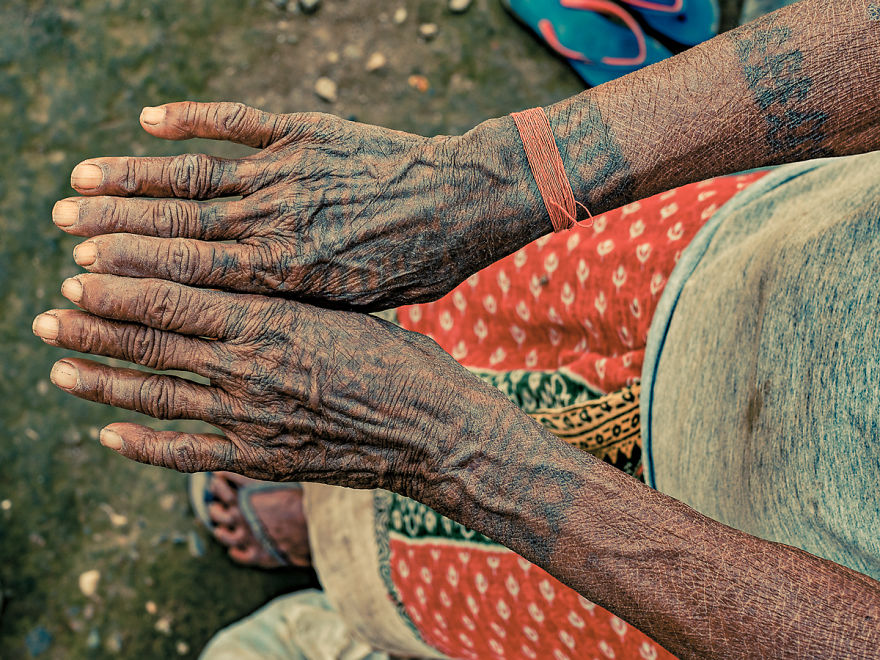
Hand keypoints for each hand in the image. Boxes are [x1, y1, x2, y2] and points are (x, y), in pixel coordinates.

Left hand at [31, 273, 494, 493]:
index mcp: (272, 320)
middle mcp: (249, 367)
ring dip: (102, 380)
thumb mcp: (343, 309)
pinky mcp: (259, 458)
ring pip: (157, 394)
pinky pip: (187, 454)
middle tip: (47, 315)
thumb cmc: (400, 360)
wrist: (433, 430)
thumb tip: (240, 283)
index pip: (176, 298)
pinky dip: (143, 445)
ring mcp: (249, 418)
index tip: (79, 272)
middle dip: (93, 327)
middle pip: (152, 343)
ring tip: (58, 367)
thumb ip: (285, 300)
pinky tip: (108, 434)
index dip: (121, 286)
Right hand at [53, 102, 546, 310]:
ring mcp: (288, 172)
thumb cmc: (417, 267)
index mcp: (286, 274)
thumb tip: (245, 318)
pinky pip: (239, 121)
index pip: (191, 275)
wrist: (464, 204)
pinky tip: (149, 119)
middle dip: (113, 226)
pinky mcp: (307, 132)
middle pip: (178, 225)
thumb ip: (296, 306)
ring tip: (80, 178)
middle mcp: (276, 222)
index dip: (132, 272)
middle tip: (59, 226)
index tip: (84, 272)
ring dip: (134, 176)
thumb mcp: (357, 307)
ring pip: (195, 175)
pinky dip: (193, 119)